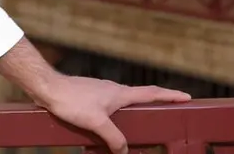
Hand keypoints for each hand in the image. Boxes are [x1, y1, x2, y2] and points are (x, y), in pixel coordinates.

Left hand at [34, 75, 189, 153]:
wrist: (47, 87)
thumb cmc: (71, 100)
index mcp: (120, 93)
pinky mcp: (90, 96)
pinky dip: (117, 113)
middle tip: (168, 108)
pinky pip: (110, 105)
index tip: (186, 97)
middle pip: (140, 95)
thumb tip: (124, 151)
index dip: (170, 95)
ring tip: (141, 121)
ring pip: (124, 101)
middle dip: (156, 101)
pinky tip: (110, 124)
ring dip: (135, 109)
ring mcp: (101, 91)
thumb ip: (113, 138)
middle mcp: (113, 90)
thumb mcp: (96, 123)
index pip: (152, 93)